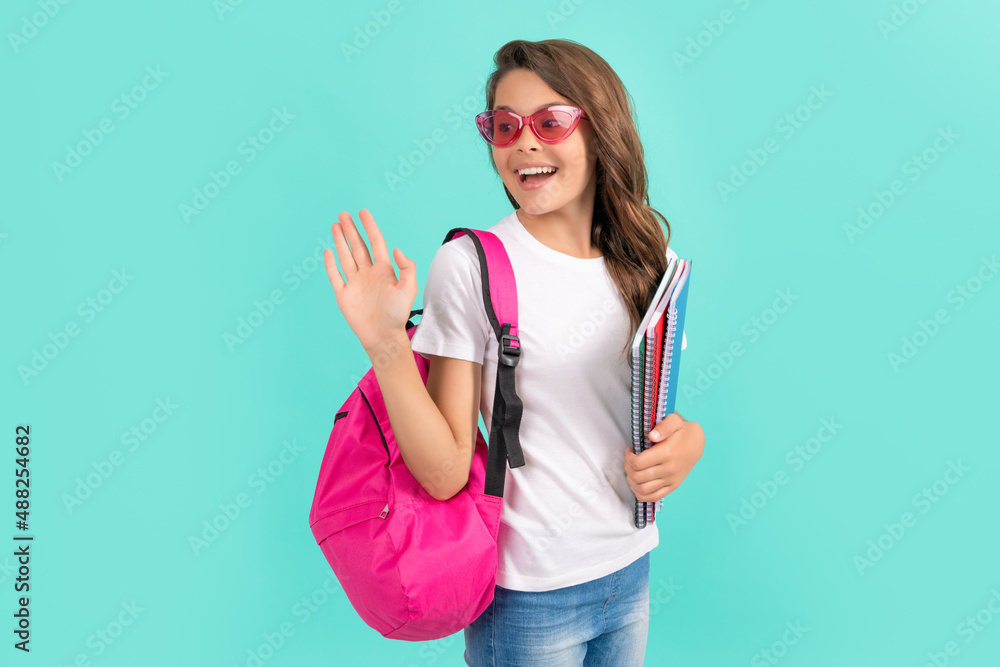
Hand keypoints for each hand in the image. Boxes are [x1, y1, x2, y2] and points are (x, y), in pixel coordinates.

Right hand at [323, 209, 417, 350]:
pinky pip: (335, 276)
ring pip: (346, 257)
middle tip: (343, 214)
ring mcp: (355, 283)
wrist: (383, 336)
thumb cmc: (397, 314)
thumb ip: (407, 267)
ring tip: (335, 225)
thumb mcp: (409, 288)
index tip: (363, 212)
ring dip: (340, 241)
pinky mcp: (344, 295)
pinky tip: (328, 251)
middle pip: (358, 246)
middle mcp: (368, 274)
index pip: (375, 243)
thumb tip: (397, 249)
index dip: (369, 227)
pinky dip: (330, 264)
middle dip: (351, 230)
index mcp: (384, 270)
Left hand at [624, 412, 704, 502]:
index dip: (628, 457)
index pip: (638, 463)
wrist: (698, 443)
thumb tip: (652, 436)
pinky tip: (637, 484)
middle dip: (628, 468)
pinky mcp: (673, 486)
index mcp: (667, 453)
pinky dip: (640, 494)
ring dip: (631, 481)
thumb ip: (663, 427)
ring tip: (632, 470)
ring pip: (643, 489)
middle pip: (638, 477)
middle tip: (629, 460)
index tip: (630, 450)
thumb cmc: (682, 431)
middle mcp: (669, 469)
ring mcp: (671, 480)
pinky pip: (653, 497)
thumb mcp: (674, 421)